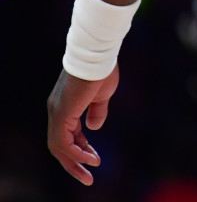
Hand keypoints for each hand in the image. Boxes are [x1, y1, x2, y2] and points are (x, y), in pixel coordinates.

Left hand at [47, 66, 119, 184]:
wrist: (98, 56)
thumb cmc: (102, 70)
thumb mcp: (102, 96)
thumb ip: (97, 111)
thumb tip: (93, 128)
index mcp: (65, 106)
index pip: (68, 135)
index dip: (81, 148)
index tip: (95, 158)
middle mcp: (57, 111)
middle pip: (60, 146)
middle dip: (74, 164)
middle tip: (88, 178)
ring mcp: (57, 112)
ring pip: (60, 147)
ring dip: (74, 163)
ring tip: (89, 174)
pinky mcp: (62, 114)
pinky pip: (63, 141)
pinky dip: (76, 153)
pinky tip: (91, 158)